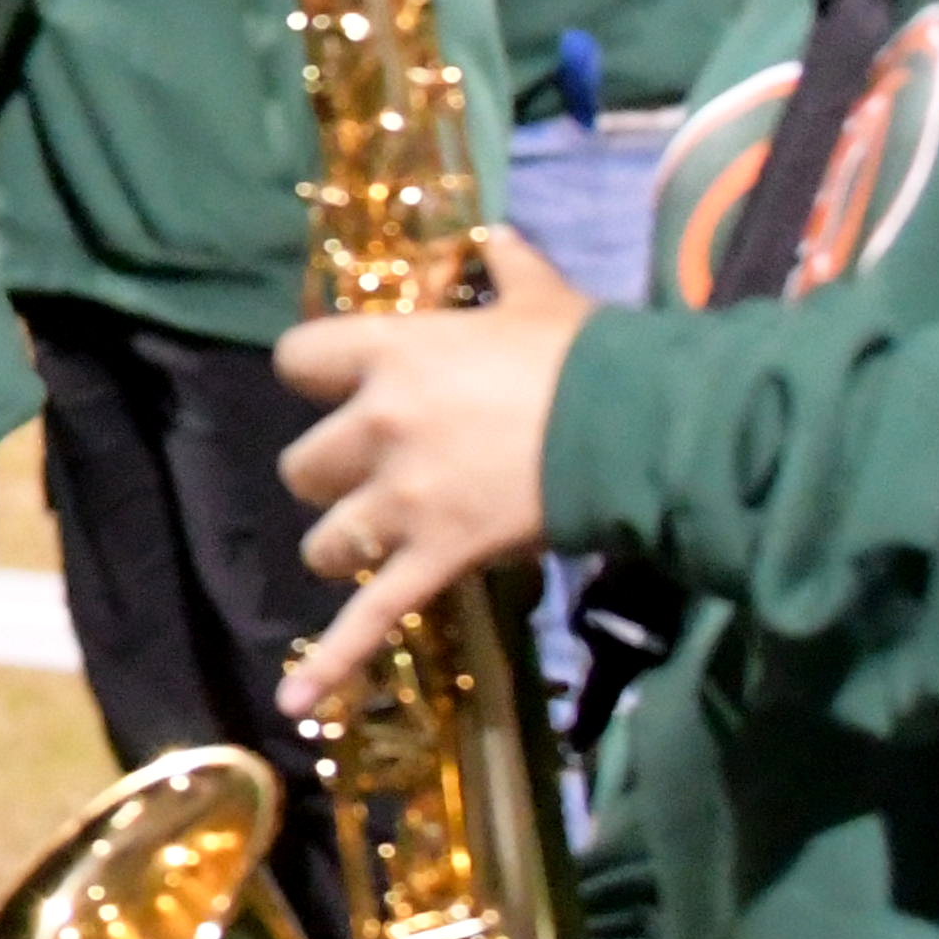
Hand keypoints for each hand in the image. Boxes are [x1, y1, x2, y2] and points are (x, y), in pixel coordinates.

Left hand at [272, 227, 593, 716]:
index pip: (296, 359)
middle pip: (301, 465)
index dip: (317, 375)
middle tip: (378, 476)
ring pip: (325, 540)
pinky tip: (296, 700)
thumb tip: (496, 238)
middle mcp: (378, 426)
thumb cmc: (590, 357)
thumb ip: (507, 265)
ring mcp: (403, 499)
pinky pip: (370, 619)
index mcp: (391, 354)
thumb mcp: (540, 296)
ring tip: (375, 546)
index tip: (344, 385)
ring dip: (344, 545)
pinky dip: (331, 663)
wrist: (642, 427)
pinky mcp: (436, 559)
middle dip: (333, 476)